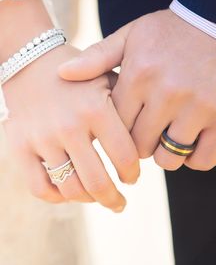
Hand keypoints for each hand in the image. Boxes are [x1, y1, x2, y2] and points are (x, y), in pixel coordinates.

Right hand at [3, 44, 139, 211]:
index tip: (132, 178)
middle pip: (98, 183)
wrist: (32, 61)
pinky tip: (68, 192)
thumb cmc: (77, 73)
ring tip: (96, 197)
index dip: (133, 174)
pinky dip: (56, 197)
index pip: (125, 158)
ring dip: (89, 200)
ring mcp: (42, 138)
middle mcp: (69, 126)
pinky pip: (39, 187)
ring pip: (70, 190)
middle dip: (114, 199)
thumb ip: (128, 106)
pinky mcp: (19, 146)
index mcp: (96, 109)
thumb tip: (146, 142)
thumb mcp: (106, 78)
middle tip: (120, 203)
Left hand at [59, 9, 215, 170]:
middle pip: (139, 147)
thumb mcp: (132, 36)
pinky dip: (194, 158)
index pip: (115, 126)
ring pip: (169, 159)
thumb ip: (97, 58)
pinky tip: (192, 140)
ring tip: (169, 135)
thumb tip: (61, 74)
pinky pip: (202, 160)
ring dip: (166, 153)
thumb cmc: (172, 32)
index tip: (127, 124)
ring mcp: (200, 108)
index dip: (118, 130)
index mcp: (139, 75)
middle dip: (140, 143)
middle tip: (148, 131)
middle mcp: (167, 93)